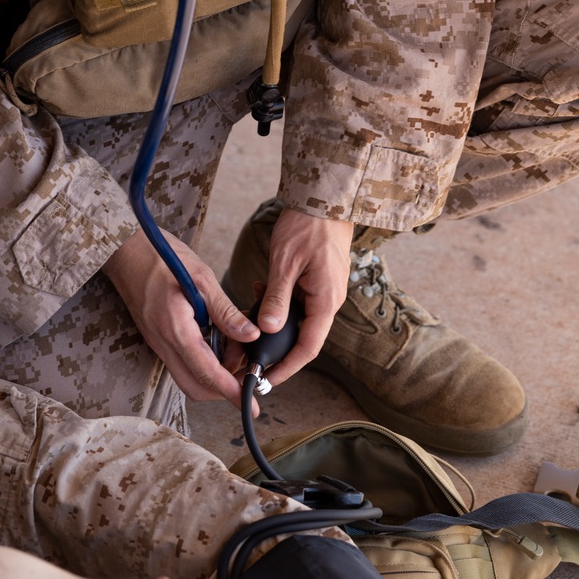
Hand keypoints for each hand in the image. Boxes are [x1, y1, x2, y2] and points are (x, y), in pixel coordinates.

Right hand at [102, 228, 260, 404]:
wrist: (124, 249)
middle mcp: (162, 342)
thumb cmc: (161, 256)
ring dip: (214, 374)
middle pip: (195, 386)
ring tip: (235, 347)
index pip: (206, 372)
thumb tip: (250, 335)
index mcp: (175, 328)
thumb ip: (225, 311)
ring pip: (187, 376)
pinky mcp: (156, 337)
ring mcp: (157, 342)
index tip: (250, 406)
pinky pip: (181, 361)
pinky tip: (217, 338)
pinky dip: (203, 361)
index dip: (231, 392)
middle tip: (246, 369)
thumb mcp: (201, 277)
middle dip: (223, 389)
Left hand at [251, 208, 353, 386]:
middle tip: (250, 356)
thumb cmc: (307, 226)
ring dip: (275, 324)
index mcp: (326, 300)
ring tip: (249, 321)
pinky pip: (299, 302)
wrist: (324, 199)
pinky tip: (260, 290)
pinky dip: (279, 303)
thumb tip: (267, 330)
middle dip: (277, 348)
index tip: (268, 379)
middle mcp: (329, 300)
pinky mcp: (318, 281)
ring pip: (299, 320)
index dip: (288, 367)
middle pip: (304, 337)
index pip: (308, 347)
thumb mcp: (285, 264)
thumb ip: (276, 299)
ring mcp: (324, 290)